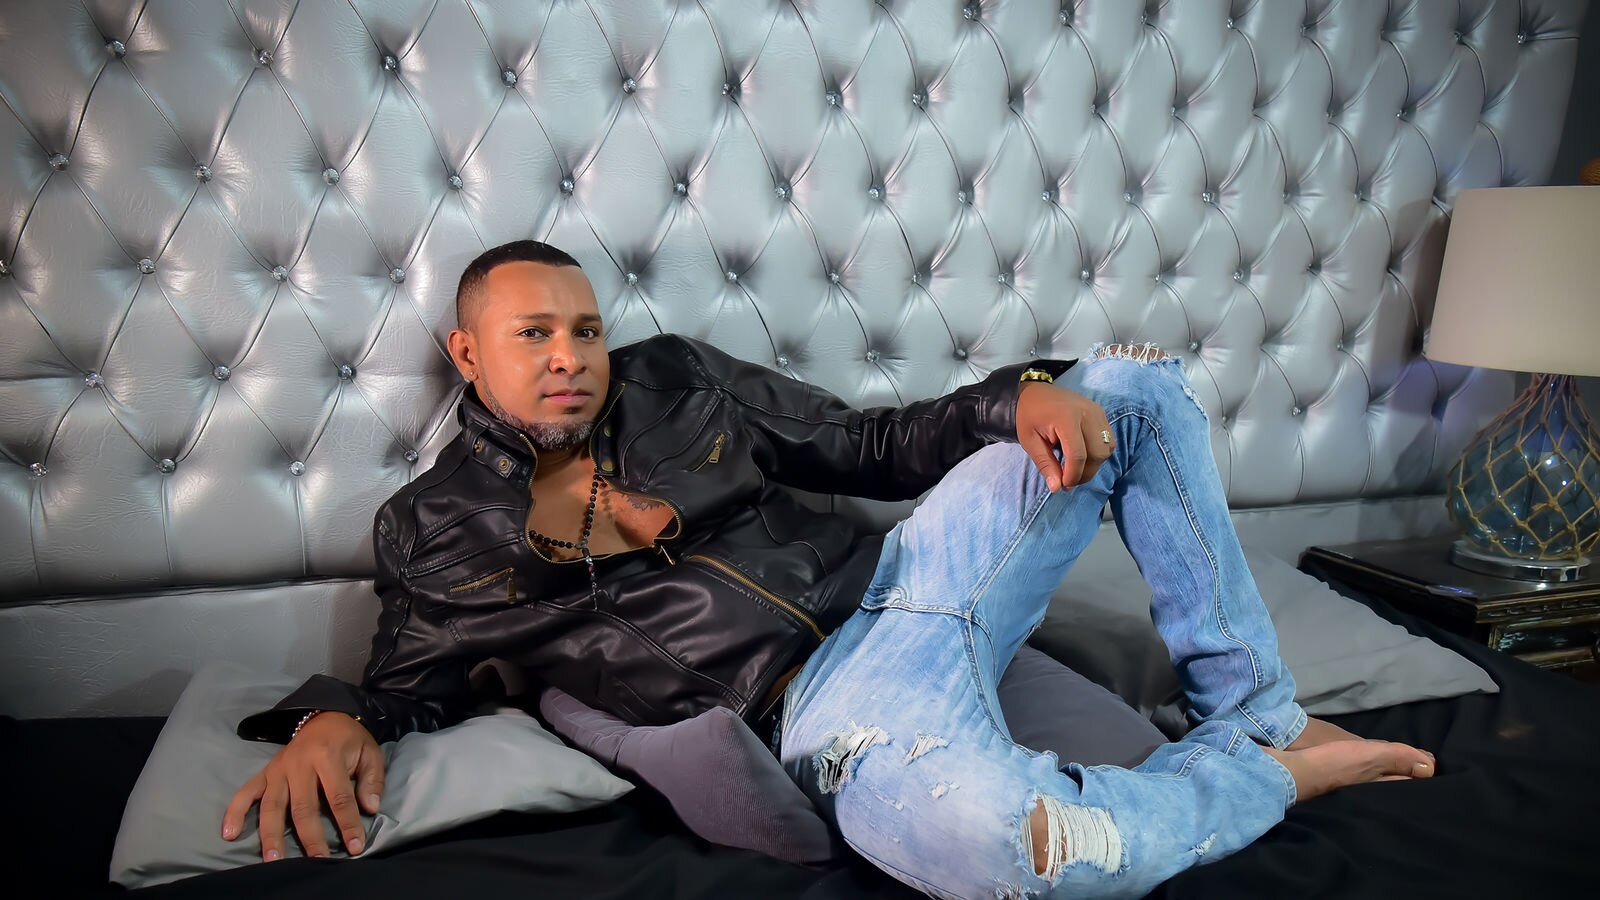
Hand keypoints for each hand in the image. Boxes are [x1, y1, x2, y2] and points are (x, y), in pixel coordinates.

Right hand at [222, 711, 384, 860]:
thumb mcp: (370, 753)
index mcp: (327, 756)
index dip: (347, 823)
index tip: (355, 847)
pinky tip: (229, 833)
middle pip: (302, 807)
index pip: (339, 797)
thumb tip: (370, 808)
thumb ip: (372, 780)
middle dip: (311, 837)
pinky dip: (235, 812)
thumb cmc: (350, 739)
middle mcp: (298, 763)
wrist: (326, 716)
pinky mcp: (265, 772)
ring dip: (271, 834)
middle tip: (318, 861)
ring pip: (272, 806)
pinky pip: (246, 792)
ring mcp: (278, 768)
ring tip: (273, 860)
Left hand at [1015, 382, 1114, 490]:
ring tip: (1075, 468)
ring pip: (1107, 448)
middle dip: (1085, 473)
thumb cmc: (1029, 416)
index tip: (1063, 485)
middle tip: (1069, 480)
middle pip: (1097, 454)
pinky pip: (1109, 439)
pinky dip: (1099, 452)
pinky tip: (1083, 455)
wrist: (1034, 392)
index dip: (1073, 476)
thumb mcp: (1030, 441)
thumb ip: (1045, 464)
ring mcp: (1097, 412)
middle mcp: (1087, 413)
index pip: (1078, 455)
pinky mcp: (1101, 413)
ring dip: (1094, 464)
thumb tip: (1057, 488)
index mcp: (1066, 418)